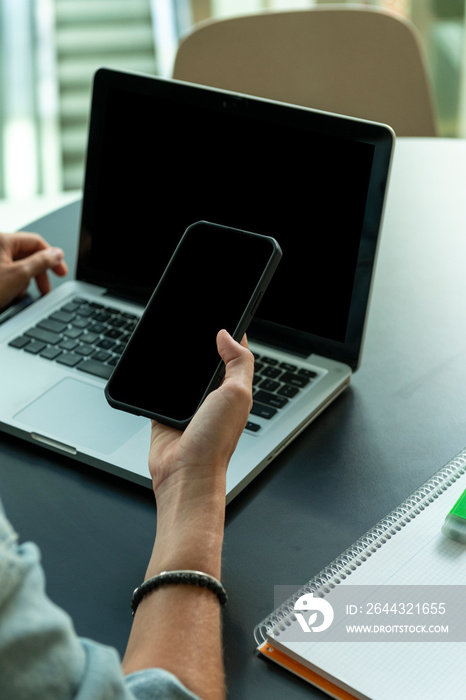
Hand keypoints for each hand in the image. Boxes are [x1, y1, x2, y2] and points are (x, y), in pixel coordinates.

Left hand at [0, 231, 67, 309]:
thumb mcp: (19, 275)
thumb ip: (41, 262)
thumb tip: (56, 254)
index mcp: (2, 240)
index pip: (36, 242)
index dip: (52, 257)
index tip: (60, 272)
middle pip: (27, 255)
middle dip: (38, 274)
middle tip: (45, 289)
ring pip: (17, 267)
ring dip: (24, 283)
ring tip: (20, 296)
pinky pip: (6, 275)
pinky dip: (12, 286)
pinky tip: (9, 297)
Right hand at [148, 329, 253, 497]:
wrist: (184, 474)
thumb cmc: (215, 443)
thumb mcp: (237, 393)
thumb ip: (239, 362)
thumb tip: (228, 335)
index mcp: (234, 389)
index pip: (234, 355)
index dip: (229, 336)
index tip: (221, 316)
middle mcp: (213, 397)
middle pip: (205, 360)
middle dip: (198, 345)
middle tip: (189, 325)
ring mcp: (189, 405)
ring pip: (181, 373)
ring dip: (175, 363)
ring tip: (170, 344)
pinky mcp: (166, 413)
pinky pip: (159, 389)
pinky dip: (155, 380)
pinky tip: (152, 369)